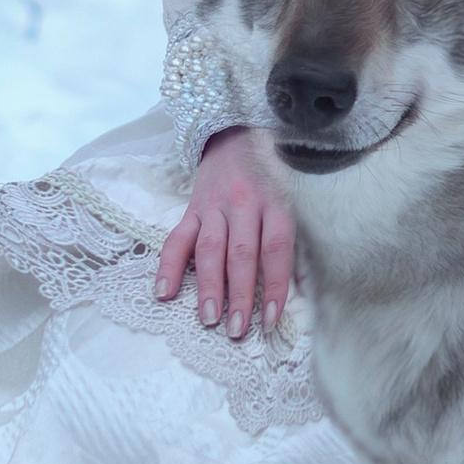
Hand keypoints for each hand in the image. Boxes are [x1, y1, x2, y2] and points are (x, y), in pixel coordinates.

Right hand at [155, 129, 295, 338]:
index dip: (275, 286)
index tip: (271, 319)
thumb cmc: (270, 176)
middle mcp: (243, 203)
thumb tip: (299, 288)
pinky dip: (168, 266)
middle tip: (237, 329)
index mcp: (274, 202)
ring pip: (210, 250)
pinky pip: (177, 238)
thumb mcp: (289, 198)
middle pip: (241, 254)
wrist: (235, 134)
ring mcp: (214, 206)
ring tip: (208, 319)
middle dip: (239, 295)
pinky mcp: (191, 208)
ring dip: (208, 287)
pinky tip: (164, 292)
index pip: (276, 249)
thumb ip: (289, 237)